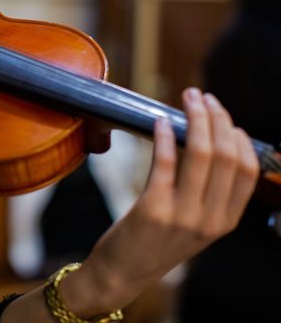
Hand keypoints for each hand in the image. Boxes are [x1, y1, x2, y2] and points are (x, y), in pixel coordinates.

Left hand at [59, 87, 259, 317]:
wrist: (122, 274)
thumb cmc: (154, 242)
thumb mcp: (193, 225)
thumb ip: (208, 193)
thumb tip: (210, 144)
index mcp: (225, 222)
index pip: (248, 171)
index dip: (239, 137)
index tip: (224, 116)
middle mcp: (210, 219)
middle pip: (227, 156)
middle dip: (217, 118)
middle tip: (202, 97)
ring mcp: (183, 215)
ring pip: (202, 154)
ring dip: (196, 119)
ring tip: (188, 98)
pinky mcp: (153, 209)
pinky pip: (166, 163)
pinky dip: (165, 136)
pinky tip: (160, 121)